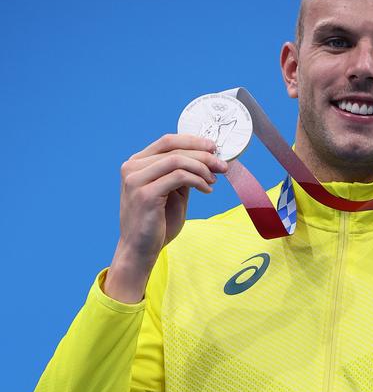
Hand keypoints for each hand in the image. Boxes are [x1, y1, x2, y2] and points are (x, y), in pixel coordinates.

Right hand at [104, 134, 227, 301]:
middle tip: (222, 165)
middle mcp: (132, 168)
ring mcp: (136, 180)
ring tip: (214, 180)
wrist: (140, 251)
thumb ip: (182, 173)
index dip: (193, 141)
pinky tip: (207, 189)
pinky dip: (198, 180)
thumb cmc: (158, 223)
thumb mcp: (172, 192)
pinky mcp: (145, 194)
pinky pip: (179, 177)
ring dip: (202, 168)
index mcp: (136, 164)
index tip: (214, 147)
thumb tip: (208, 157)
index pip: (167, 141)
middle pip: (174, 149)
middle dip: (203, 155)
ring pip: (178, 160)